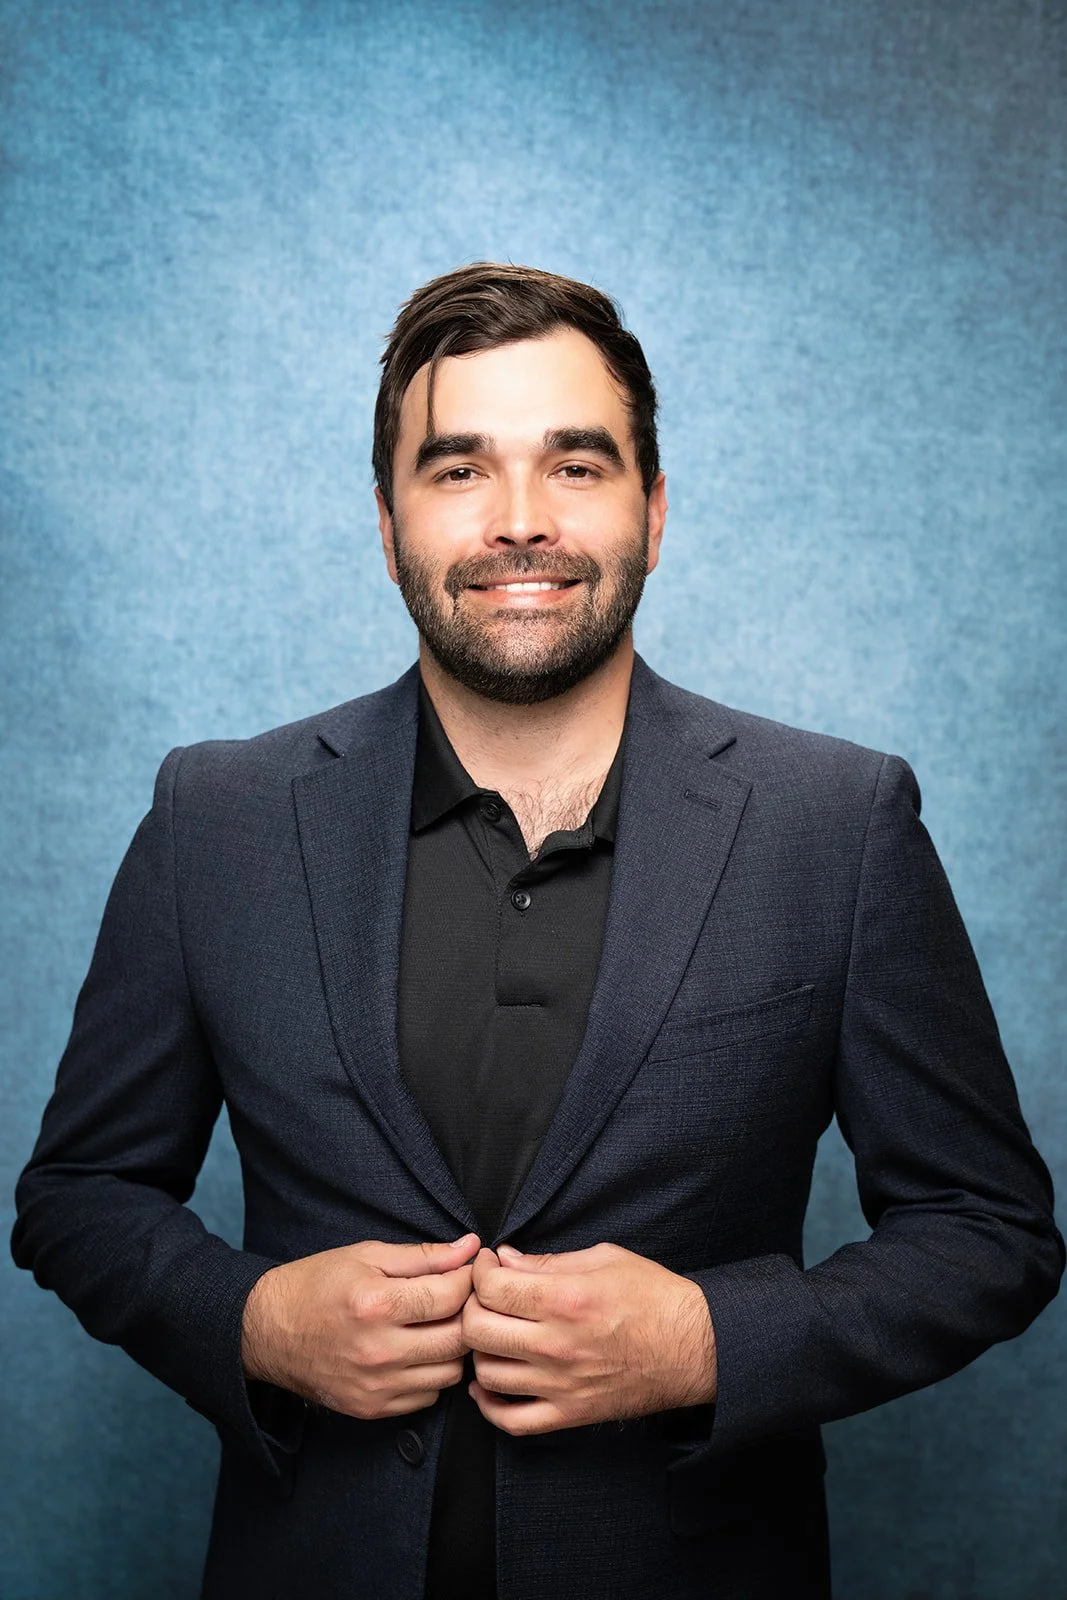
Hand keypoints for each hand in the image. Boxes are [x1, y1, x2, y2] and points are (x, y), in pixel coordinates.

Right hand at [241, 1234, 479, 1418]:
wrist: (267, 1330)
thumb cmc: (317, 1285)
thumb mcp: (367, 1255)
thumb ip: (423, 1255)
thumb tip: (470, 1247)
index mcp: (377, 1304)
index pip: (451, 1295)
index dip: (468, 1278)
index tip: (467, 1270)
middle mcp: (379, 1350)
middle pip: (459, 1339)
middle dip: (468, 1314)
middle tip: (459, 1299)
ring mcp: (375, 1385)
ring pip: (450, 1373)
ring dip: (453, 1348)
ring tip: (437, 1326)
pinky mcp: (371, 1409)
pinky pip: (428, 1397)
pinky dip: (431, 1375)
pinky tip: (416, 1352)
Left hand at [462, 1242, 716, 1435]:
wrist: (696, 1347)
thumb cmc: (654, 1295)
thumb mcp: (604, 1258)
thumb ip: (548, 1261)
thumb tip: (504, 1260)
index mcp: (566, 1299)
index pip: (491, 1288)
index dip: (479, 1271)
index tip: (487, 1265)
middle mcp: (558, 1344)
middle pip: (477, 1330)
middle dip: (470, 1307)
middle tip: (484, 1296)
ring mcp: (561, 1385)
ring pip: (487, 1373)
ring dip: (479, 1351)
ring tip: (493, 1333)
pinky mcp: (570, 1414)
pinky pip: (512, 1420)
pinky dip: (489, 1406)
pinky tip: (488, 1384)